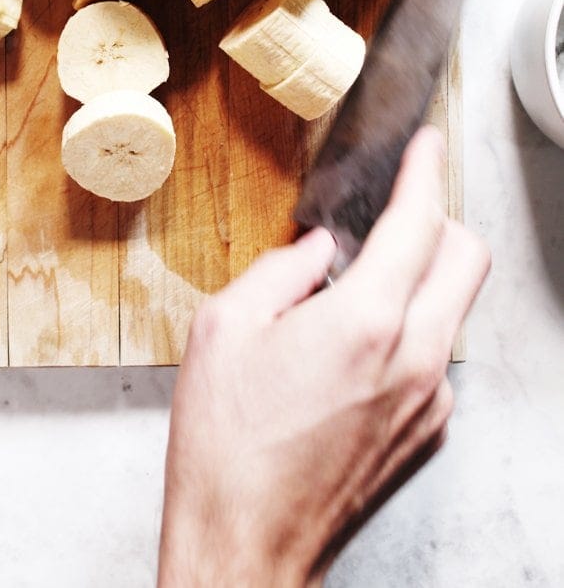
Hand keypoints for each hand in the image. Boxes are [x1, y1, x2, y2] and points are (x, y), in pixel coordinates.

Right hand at [158, 126, 489, 586]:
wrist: (245, 546)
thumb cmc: (226, 446)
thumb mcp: (224, 328)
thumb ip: (281, 270)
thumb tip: (319, 250)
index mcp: (364, 323)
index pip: (419, 223)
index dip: (425, 172)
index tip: (427, 146)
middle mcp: (414, 359)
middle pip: (467, 258)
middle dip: (440, 218)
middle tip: (398, 210)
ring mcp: (428, 401)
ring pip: (456, 308)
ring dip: (423, 276)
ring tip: (359, 285)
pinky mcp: (426, 432)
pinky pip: (437, 356)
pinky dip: (412, 327)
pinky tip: (356, 343)